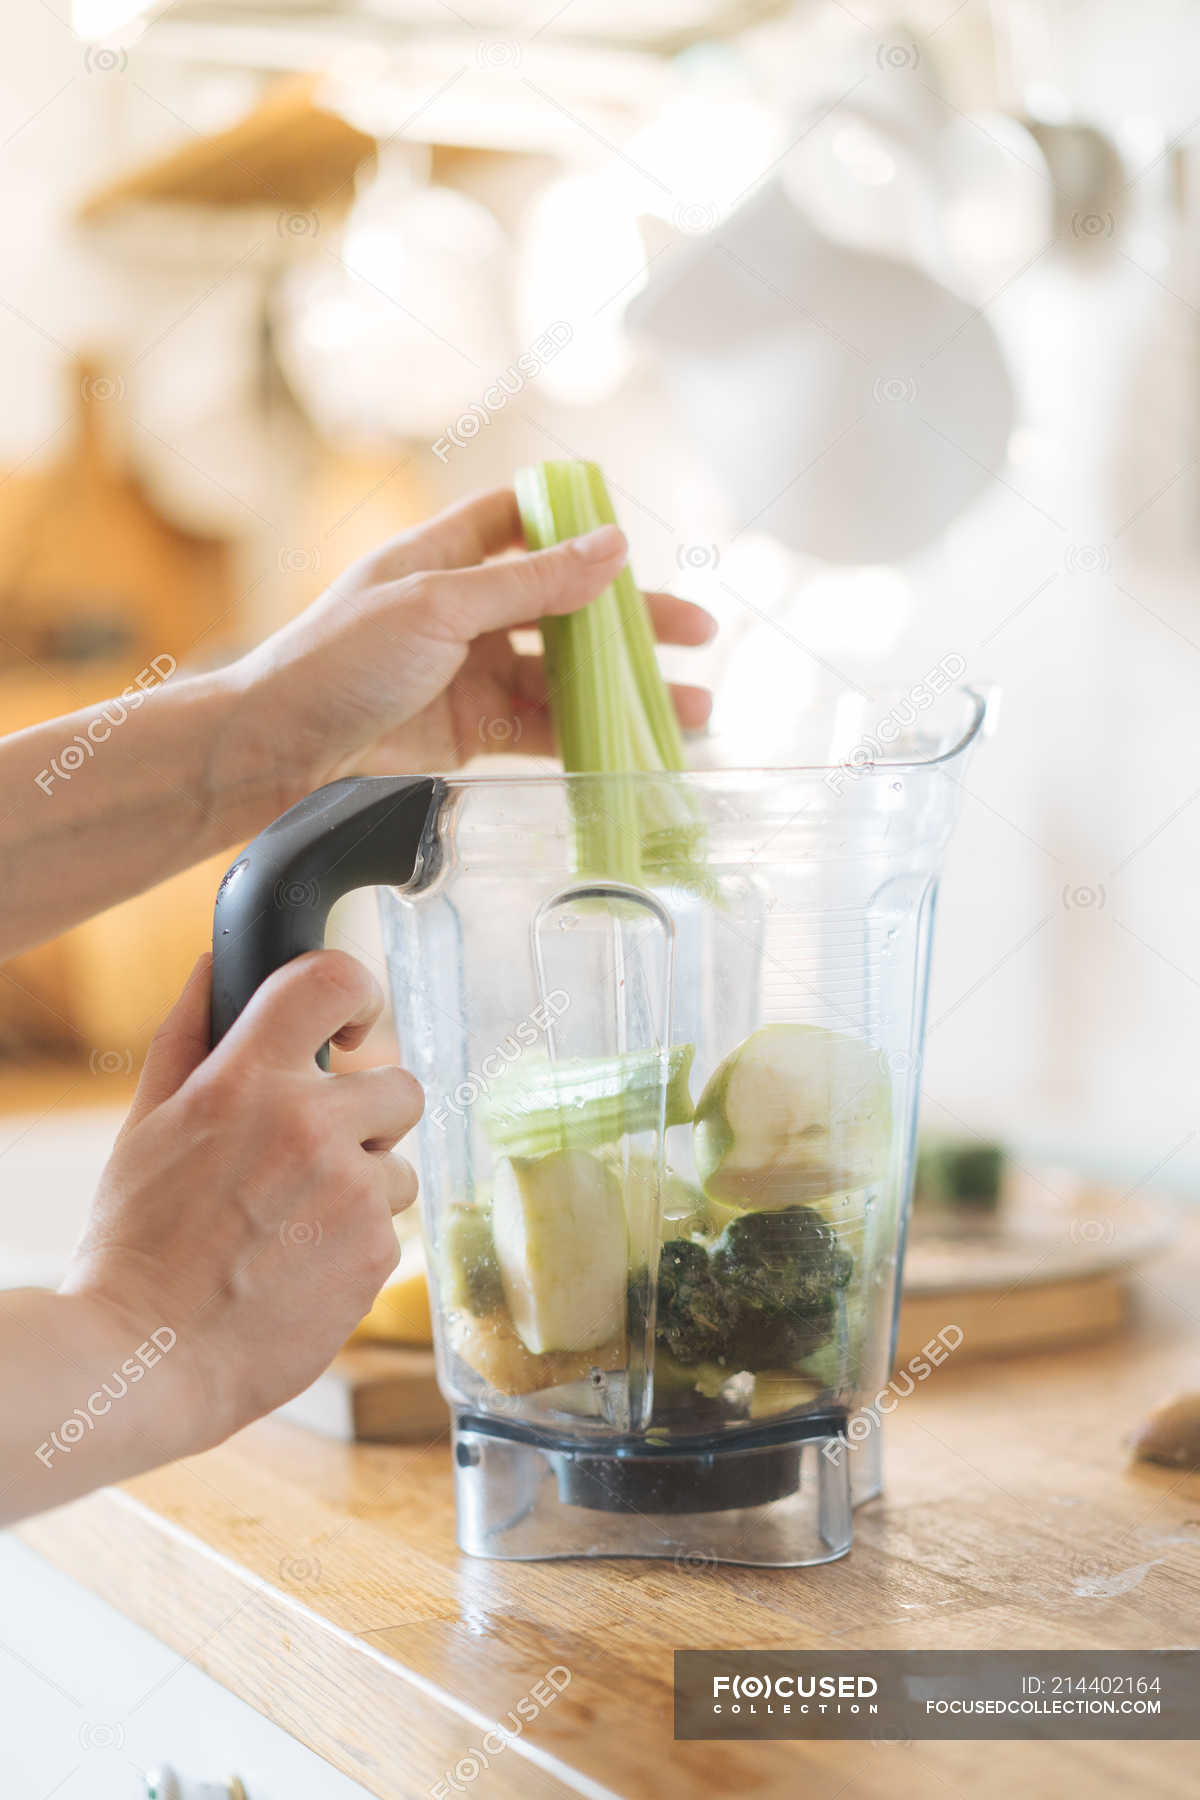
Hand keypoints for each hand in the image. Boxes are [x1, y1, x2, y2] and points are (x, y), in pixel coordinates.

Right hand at [62, 950, 421, 1454]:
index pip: (332, 979)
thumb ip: (188, 1037)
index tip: (350, 1026)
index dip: (356, 991)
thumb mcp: (145, 1125)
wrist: (145, 1359)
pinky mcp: (375, 1256)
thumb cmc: (135, 1242)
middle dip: (369, 1115)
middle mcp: (309, 1126)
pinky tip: (300, 1269)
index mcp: (246, 1080)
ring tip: (292, 1227)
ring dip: (363, 1187)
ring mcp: (351, 1192)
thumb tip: (212, 965)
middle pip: (400, 1083)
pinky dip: (356, 1246)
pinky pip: (391, 1230)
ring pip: (399, 1166)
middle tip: (316, 1153)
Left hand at [231, 486, 714, 809]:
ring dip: (624, 690)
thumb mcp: (438, 607)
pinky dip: (589, 738)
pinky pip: (544, 731)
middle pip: (565, 606)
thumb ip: (530, 584)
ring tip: (692, 708)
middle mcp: (464, 612)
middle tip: (699, 635)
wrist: (274, 749)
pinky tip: (635, 746)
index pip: (524, 522)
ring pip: (565, 676)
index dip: (579, 526)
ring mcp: (471, 674)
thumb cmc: (335, 659)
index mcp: (446, 557)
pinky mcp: (471, 734)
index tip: (636, 540)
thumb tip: (611, 546)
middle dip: (632, 622)